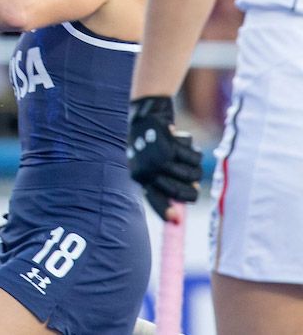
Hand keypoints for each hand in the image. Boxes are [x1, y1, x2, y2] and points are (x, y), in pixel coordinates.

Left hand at [128, 96, 203, 220]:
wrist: (147, 114)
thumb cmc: (152, 142)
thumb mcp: (151, 162)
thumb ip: (164, 179)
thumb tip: (185, 198)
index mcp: (140, 177)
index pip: (153, 198)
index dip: (165, 210)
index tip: (176, 221)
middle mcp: (146, 170)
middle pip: (177, 192)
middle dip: (191, 192)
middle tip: (195, 186)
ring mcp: (157, 159)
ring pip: (190, 175)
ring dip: (195, 169)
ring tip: (190, 160)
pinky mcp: (169, 146)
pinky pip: (193, 159)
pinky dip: (195, 153)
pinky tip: (187, 145)